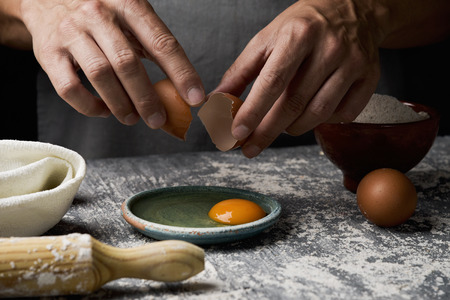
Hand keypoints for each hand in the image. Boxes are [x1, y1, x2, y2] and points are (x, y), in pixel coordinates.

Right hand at [20, 0, 204, 127]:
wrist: (46, 0)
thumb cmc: (101, 15)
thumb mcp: (129, 16)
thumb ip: (152, 45)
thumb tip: (180, 88)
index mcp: (128, 5)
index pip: (162, 43)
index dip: (181, 73)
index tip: (195, 98)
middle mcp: (98, 15)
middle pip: (128, 63)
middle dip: (147, 98)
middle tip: (158, 120)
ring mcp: (71, 32)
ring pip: (100, 75)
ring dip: (120, 105)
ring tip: (133, 118)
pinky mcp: (48, 52)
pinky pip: (69, 88)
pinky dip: (89, 107)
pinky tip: (104, 111)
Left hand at [214, 0, 383, 157]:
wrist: (352, 8)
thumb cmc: (302, 26)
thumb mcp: (268, 38)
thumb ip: (242, 70)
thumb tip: (217, 100)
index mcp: (298, 35)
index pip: (272, 81)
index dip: (254, 111)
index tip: (237, 134)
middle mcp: (329, 48)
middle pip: (295, 103)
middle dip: (268, 132)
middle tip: (249, 148)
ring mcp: (353, 63)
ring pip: (318, 113)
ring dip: (293, 128)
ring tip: (279, 126)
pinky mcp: (370, 76)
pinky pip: (344, 114)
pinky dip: (322, 122)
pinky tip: (310, 114)